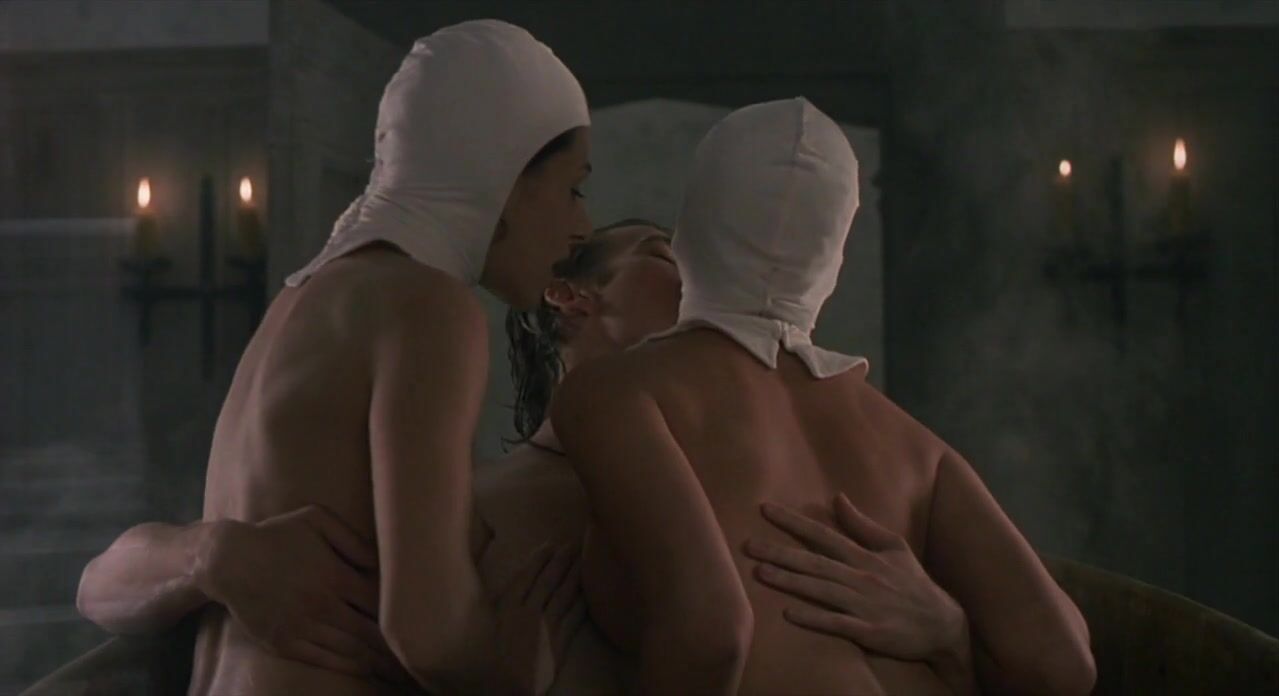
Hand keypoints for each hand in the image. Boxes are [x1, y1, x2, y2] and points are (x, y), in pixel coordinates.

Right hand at [199, 505, 406, 682]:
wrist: (227, 560)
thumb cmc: (276, 535)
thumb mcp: (316, 520)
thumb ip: (352, 538)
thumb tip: (380, 559)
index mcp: (335, 576)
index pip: (380, 601)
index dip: (402, 614)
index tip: (422, 622)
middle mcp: (322, 605)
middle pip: (371, 633)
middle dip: (397, 648)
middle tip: (422, 660)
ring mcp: (302, 627)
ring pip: (351, 650)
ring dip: (378, 662)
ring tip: (400, 671)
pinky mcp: (284, 642)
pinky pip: (324, 659)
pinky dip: (349, 666)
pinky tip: (367, 669)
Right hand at [490, 542, 586, 694]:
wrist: (506, 688)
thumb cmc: (486, 660)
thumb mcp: (483, 625)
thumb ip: (493, 605)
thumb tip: (501, 588)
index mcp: (508, 607)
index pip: (527, 576)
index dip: (540, 559)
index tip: (550, 544)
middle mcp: (530, 612)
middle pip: (548, 581)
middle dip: (561, 561)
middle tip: (573, 545)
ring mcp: (547, 628)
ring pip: (564, 596)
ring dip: (574, 577)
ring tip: (583, 561)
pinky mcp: (559, 644)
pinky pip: (573, 620)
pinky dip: (581, 605)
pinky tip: (588, 594)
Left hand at [745, 494, 967, 663]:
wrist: (943, 625)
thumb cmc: (913, 583)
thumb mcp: (894, 547)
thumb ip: (863, 524)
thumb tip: (837, 497)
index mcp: (865, 556)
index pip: (823, 535)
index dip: (793, 521)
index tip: (764, 509)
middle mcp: (862, 577)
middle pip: (815, 562)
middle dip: (780, 551)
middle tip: (747, 544)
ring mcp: (865, 606)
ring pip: (821, 590)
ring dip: (790, 581)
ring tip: (759, 572)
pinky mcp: (869, 632)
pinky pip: (837, 624)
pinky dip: (814, 618)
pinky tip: (788, 613)